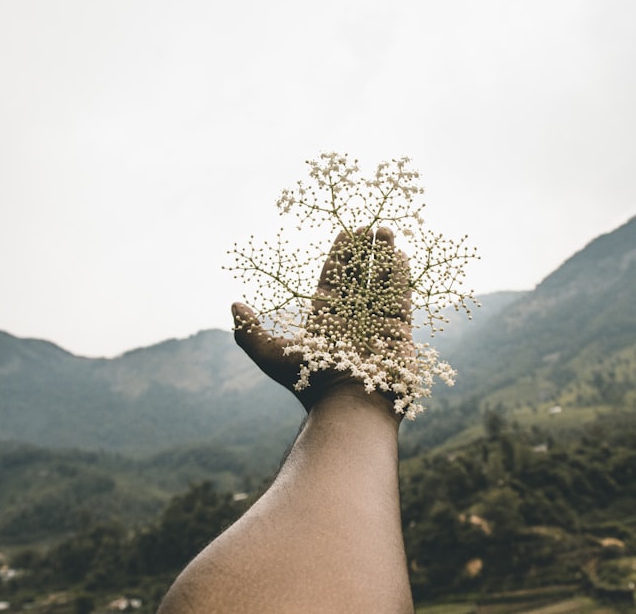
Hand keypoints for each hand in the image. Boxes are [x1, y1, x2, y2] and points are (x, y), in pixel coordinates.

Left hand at [231, 227, 412, 412]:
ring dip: (385, 258)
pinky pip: (400, 299)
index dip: (342, 254)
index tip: (349, 231)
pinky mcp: (398, 332)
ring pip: (382, 283)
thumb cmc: (311, 381)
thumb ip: (250, 332)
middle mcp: (351, 318)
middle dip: (367, 251)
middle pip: (360, 276)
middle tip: (374, 228)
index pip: (334, 277)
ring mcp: (376, 324)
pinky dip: (401, 278)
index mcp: (325, 318)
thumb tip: (234, 306)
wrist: (348, 406)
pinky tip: (401, 257)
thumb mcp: (272, 356)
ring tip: (389, 234)